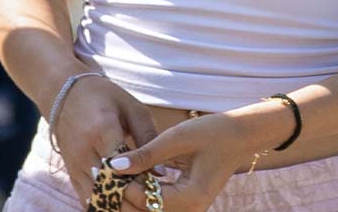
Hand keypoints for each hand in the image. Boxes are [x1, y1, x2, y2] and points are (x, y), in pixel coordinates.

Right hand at [48, 73, 157, 206]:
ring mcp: (74, 165)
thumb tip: (161, 173)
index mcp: (102, 131)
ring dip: (121, 207)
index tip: (159, 188)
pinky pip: (87, 200)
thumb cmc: (104, 97)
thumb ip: (148, 138)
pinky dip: (105, 206)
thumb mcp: (133, 108)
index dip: (142, 183)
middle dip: (134, 201)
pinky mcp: (70, 173)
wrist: (63, 93)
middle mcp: (84, 152)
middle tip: (154, 203)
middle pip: (111, 189)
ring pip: (98, 199)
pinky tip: (122, 206)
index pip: (124, 168)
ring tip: (141, 206)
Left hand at [113, 107, 281, 211]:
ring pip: (149, 210)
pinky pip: (156, 203)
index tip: (100, 167)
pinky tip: (126, 175)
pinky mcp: (184, 202)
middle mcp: (191, 210)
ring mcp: (189, 208)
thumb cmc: (212, 133)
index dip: (122, 186)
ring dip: (129, 194)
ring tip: (109, 173)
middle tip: (97, 172)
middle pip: (146, 211)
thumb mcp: (176, 139)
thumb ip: (146, 154)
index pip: (147, 200)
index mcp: (192, 198)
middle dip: (121, 194)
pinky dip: (140, 192)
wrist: (239, 136)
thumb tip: (113, 165)